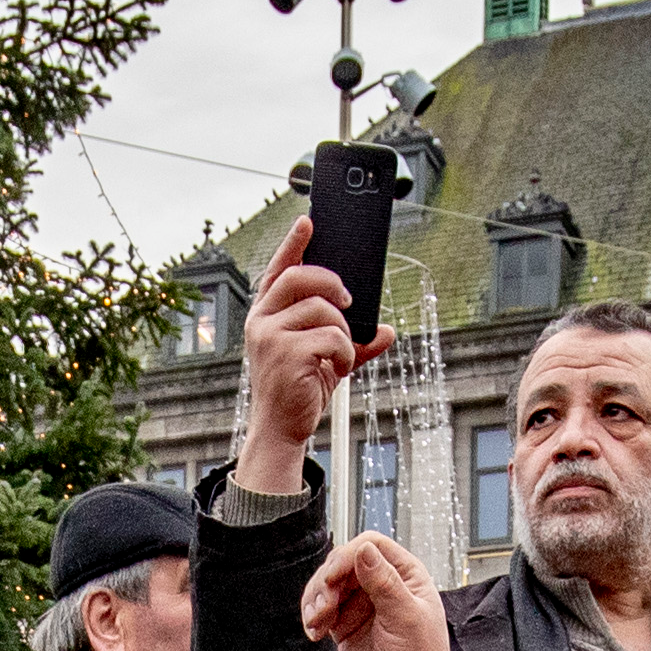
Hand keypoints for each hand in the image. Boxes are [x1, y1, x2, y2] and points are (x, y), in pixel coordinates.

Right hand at [232, 214, 392, 499]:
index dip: (293, 244)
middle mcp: (262, 321)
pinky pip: (332, 336)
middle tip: (349, 299)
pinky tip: (340, 366)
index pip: (279, 270)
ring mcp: (270, 337)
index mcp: (266, 315)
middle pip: (300, 277)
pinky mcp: (286, 353)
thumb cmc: (299, 390)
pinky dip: (346, 351)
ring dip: (344, 330)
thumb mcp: (326, 359)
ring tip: (342, 352)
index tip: (308, 221)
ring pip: (322, 309)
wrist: (283, 429)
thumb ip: (354, 340)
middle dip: (331, 281)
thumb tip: (388, 330)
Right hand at [296, 531, 454, 650]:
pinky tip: (315, 632)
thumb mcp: (405, 617)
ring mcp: (362, 605)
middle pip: (343, 563)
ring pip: (328, 585)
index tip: (332, 578)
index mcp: (406, 575)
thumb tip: (364, 550)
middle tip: (324, 606)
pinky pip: (321, 610)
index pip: (371, 546)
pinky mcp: (346, 625)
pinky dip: (312, 617)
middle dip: (327, 581)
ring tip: (316, 621)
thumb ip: (384, 582)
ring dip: (315, 599)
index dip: (347, 557)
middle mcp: (383, 585)